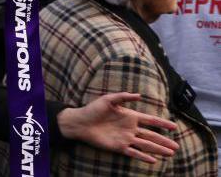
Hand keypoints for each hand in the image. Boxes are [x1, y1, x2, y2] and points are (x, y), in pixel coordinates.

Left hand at [58, 92, 178, 162]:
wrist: (80, 122)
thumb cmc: (92, 109)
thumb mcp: (108, 99)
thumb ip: (124, 97)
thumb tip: (139, 95)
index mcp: (130, 116)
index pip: (150, 120)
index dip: (162, 123)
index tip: (174, 127)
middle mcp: (130, 128)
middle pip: (151, 135)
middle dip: (164, 141)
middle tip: (177, 146)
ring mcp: (126, 138)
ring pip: (146, 145)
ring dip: (158, 149)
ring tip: (171, 154)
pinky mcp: (119, 146)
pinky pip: (134, 152)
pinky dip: (143, 157)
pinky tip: (154, 161)